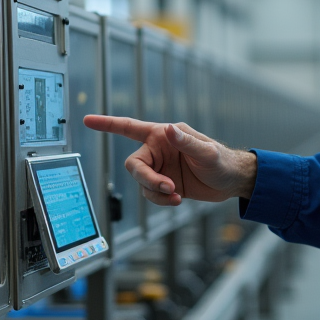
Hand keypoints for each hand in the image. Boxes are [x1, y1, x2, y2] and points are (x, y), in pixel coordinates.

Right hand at [83, 116, 255, 207]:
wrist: (231, 181)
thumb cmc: (222, 160)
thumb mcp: (207, 152)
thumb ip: (186, 141)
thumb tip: (168, 129)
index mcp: (163, 135)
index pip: (130, 128)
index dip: (108, 124)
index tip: (88, 120)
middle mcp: (158, 150)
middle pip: (134, 166)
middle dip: (148, 179)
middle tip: (168, 187)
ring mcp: (160, 168)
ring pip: (141, 183)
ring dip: (156, 192)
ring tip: (177, 196)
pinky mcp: (164, 184)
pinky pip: (151, 194)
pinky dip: (161, 200)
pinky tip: (177, 199)